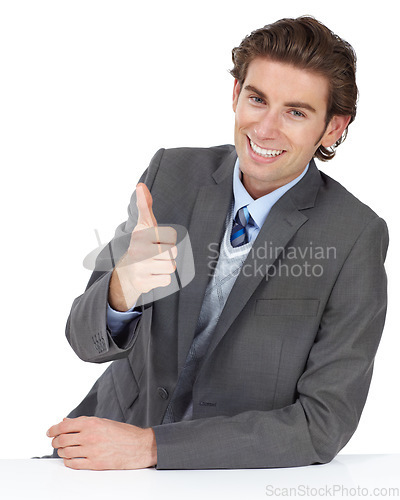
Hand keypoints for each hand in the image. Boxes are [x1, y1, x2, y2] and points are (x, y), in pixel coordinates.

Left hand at [47, 416, 156, 469]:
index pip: (64, 426)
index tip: (49, 432)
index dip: (53, 430)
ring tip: (65, 450)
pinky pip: (73, 464)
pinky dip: (68, 461)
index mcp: (92, 423)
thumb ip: (83, 422)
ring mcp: (91, 451)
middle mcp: (90, 436)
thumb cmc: (124, 433)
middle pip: (62, 440)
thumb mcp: (103, 422)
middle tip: (55, 442)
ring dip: (62, 451)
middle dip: (55, 441)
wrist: (139, 446)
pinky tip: (71, 458)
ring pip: (66, 452)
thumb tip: (66, 422)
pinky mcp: (95, 464)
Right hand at [109, 183, 176, 310]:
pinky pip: (167, 280)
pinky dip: (162, 279)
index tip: (155, 241)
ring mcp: (139, 267)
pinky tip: (152, 275)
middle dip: (168, 255)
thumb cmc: (142, 245)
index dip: (167, 240)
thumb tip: (140, 185)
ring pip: (171, 267)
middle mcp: (138, 250)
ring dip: (166, 267)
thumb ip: (145, 205)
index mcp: (141, 234)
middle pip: (173, 253)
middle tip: (155, 255)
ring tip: (154, 265)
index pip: (171, 237)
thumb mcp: (144, 224)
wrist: (127, 272)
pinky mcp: (142, 282)